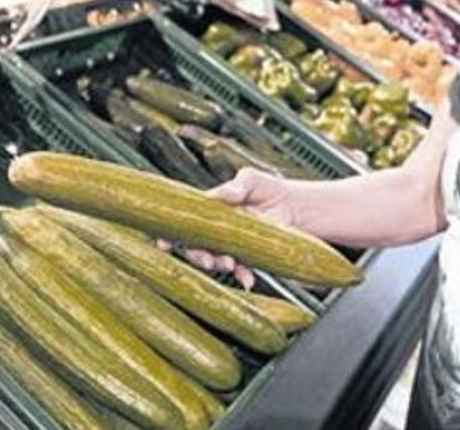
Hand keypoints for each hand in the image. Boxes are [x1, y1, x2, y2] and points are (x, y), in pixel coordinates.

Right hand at [158, 168, 295, 289]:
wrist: (295, 206)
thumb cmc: (269, 188)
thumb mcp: (252, 179)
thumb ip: (238, 185)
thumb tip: (223, 196)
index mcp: (208, 210)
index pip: (183, 223)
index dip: (169, 235)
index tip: (164, 245)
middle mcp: (214, 231)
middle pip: (194, 247)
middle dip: (197, 257)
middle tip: (208, 260)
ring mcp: (229, 246)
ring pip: (214, 261)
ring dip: (218, 266)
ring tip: (231, 265)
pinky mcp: (247, 257)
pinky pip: (240, 271)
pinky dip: (243, 276)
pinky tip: (248, 279)